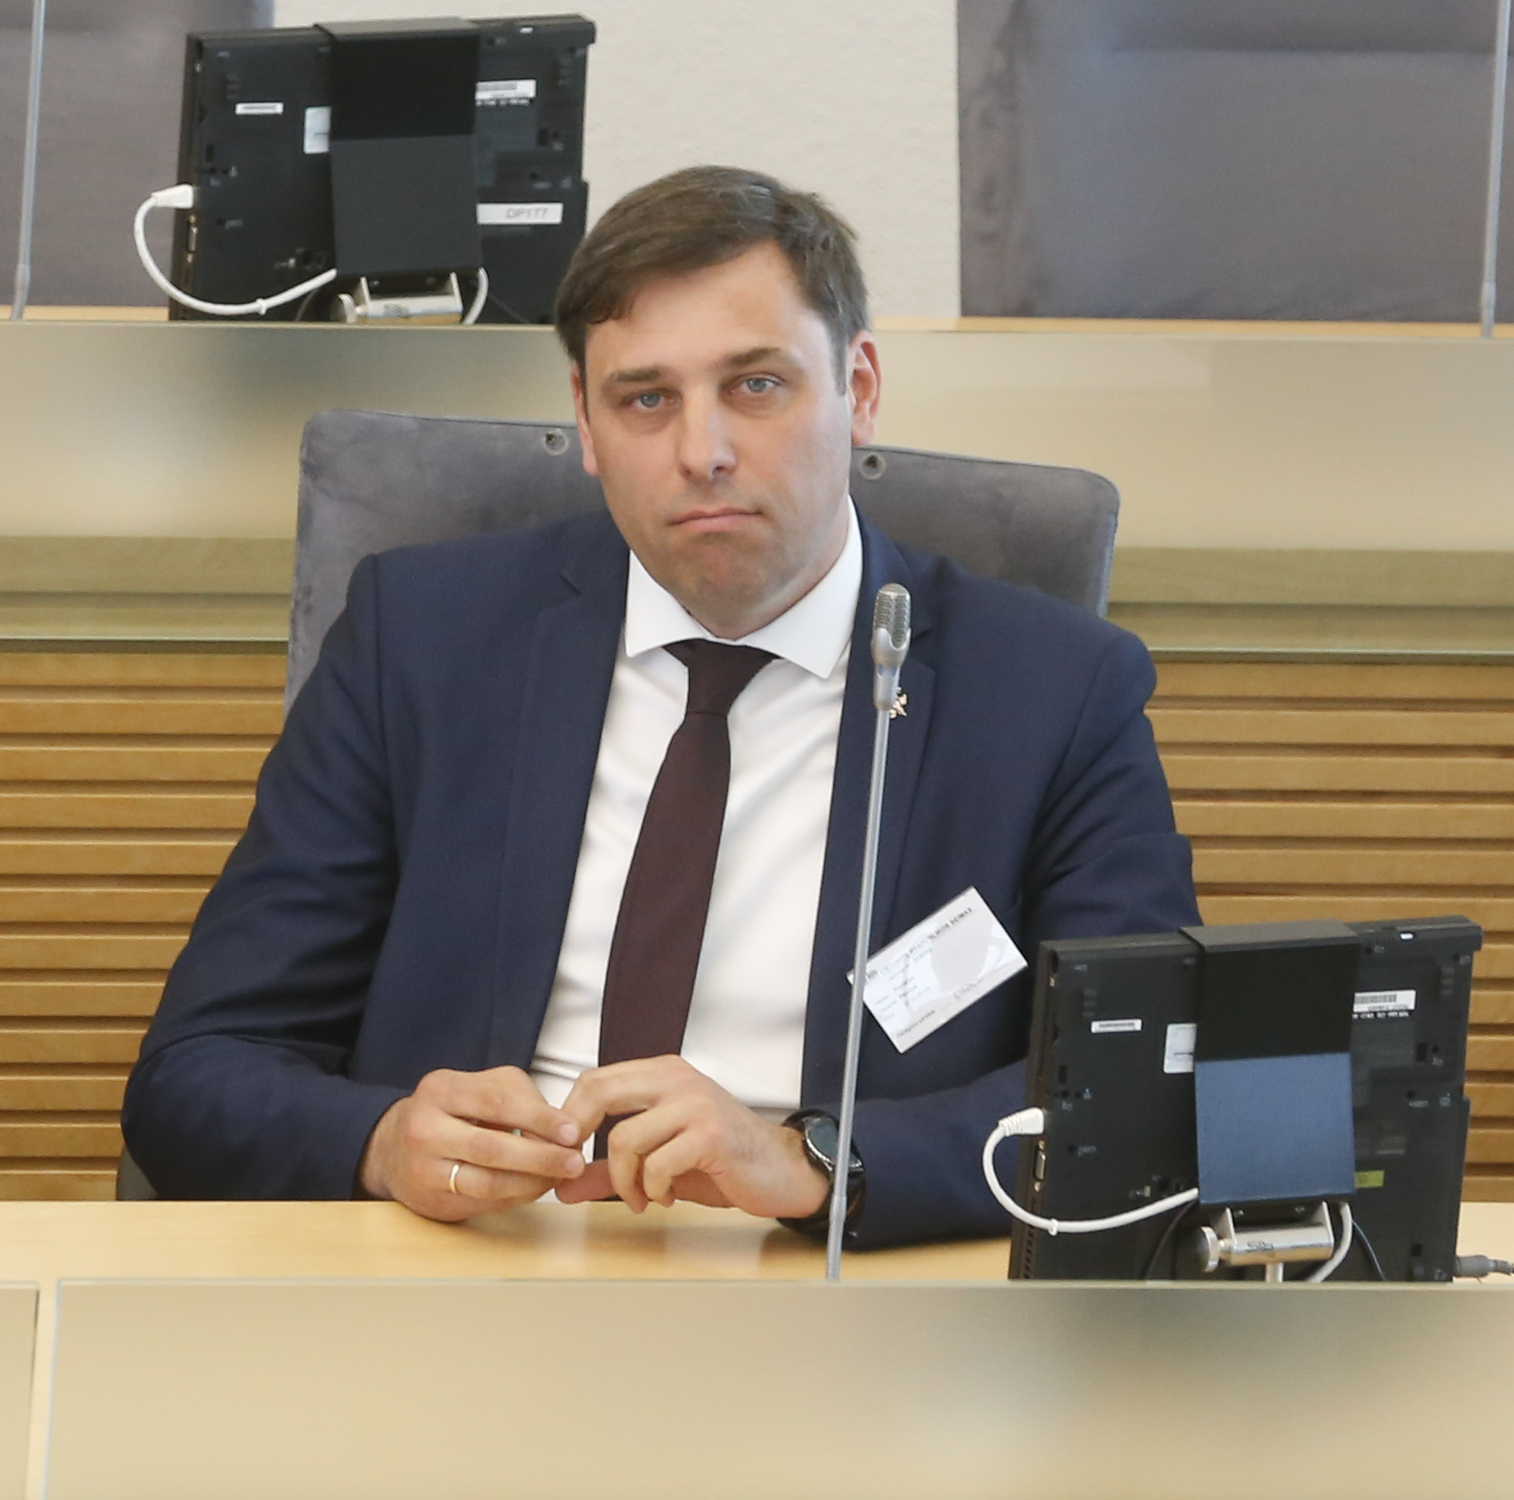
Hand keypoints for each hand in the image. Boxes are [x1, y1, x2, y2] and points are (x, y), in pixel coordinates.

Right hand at [359, 1066, 585, 1221]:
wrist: (393, 1148)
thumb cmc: (450, 1112)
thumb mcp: (480, 1086)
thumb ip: (521, 1098)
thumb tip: (559, 1129)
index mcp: (441, 1090)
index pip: (497, 1102)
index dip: (540, 1118)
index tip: (572, 1131)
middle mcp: (425, 1128)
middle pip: (491, 1147)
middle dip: (541, 1157)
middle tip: (574, 1161)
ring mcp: (424, 1169)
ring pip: (487, 1182)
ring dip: (532, 1182)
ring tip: (560, 1176)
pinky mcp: (430, 1201)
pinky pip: (482, 1203)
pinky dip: (515, 1197)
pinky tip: (536, 1188)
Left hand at [554, 1056, 828, 1219]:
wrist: (782, 1170)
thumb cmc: (723, 1160)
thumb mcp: (658, 1163)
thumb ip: (610, 1171)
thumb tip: (561, 1187)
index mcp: (662, 1074)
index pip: (595, 1080)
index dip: (568, 1116)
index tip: (564, 1153)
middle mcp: (677, 1080)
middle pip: (599, 1092)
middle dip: (576, 1136)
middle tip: (576, 1168)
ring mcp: (695, 1105)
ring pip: (625, 1138)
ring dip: (624, 1181)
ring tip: (641, 1198)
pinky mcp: (711, 1135)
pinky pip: (658, 1164)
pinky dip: (653, 1189)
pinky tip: (665, 1198)